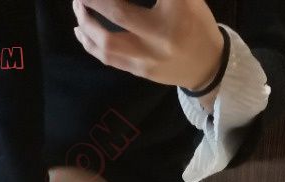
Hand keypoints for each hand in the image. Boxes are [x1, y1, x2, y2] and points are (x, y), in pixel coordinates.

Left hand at [72, 0, 224, 91]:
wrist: (207, 66)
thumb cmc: (195, 23)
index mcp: (177, 8)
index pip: (129, 3)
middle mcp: (161, 34)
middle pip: (118, 13)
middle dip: (94, 0)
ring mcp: (148, 57)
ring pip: (108, 42)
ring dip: (86, 23)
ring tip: (77, 8)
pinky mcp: (140, 71)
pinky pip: (109, 58)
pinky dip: (90, 43)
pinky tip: (80, 31)